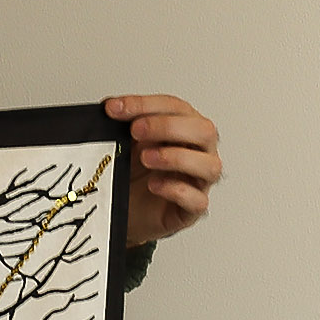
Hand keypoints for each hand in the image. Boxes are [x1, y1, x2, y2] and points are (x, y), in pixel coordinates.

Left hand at [106, 95, 221, 246]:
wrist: (126, 214)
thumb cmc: (134, 178)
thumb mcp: (126, 147)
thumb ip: (125, 126)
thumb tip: (110, 106)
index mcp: (185, 129)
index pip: (175, 108)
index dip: (146, 105)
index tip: (115, 108)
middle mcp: (198, 152)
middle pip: (203, 131)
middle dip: (168, 126)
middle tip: (135, 130)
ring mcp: (199, 182)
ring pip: (209, 166)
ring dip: (177, 158)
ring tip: (146, 158)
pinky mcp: (191, 210)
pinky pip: (197, 201)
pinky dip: (177, 190)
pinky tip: (155, 185)